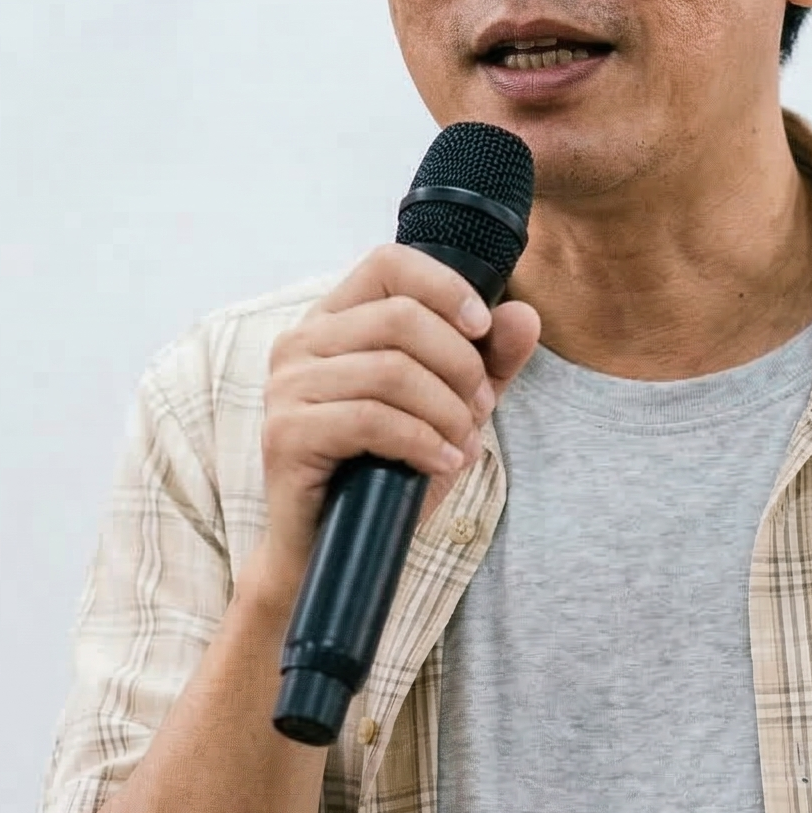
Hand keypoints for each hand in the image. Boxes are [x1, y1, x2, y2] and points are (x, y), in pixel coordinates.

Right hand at [255, 243, 539, 600]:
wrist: (338, 548)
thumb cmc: (391, 467)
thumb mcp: (453, 404)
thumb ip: (490, 359)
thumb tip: (525, 316)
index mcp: (335, 318)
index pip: (388, 263)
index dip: (444, 287)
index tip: (482, 329)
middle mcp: (302, 341)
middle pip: (400, 317)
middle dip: (459, 364)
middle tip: (478, 408)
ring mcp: (287, 386)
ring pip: (392, 370)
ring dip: (446, 410)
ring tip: (463, 443)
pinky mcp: (286, 434)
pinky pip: (372, 419)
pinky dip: (422, 441)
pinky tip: (442, 462)